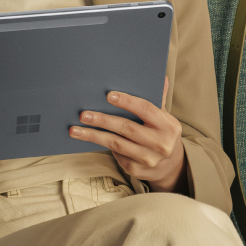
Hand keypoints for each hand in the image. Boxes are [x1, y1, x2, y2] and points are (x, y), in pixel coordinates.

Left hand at [70, 77, 186, 192]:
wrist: (170, 165)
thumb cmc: (161, 133)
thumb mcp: (164, 117)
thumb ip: (158, 99)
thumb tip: (160, 76)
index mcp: (168, 126)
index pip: (146, 110)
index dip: (127, 102)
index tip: (109, 95)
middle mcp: (160, 144)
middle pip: (127, 128)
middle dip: (103, 120)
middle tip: (84, 114)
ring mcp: (148, 159)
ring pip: (116, 144)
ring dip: (93, 135)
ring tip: (75, 130)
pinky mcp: (135, 169)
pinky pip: (115, 154)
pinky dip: (100, 145)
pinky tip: (87, 138)